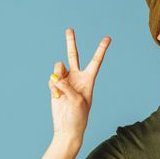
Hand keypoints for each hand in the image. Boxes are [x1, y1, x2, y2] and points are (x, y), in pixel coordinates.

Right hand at [47, 28, 110, 142]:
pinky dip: (52, 86)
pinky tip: (56, 96)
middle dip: (70, 42)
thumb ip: (67, 86)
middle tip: (69, 29)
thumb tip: (55, 78)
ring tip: (58, 86)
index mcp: (88, 80)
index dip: (101, 49)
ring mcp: (65, 81)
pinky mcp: (55, 87)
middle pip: (73, 55)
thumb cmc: (78, 117)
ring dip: (57, 74)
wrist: (67, 128)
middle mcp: (77, 78)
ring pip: (58, 67)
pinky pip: (51, 79)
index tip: (108, 38)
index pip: (96, 61)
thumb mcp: (77, 101)